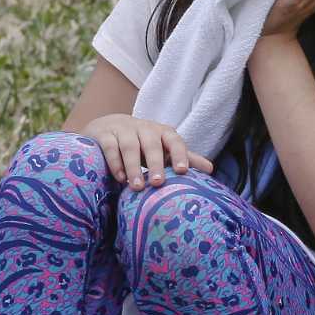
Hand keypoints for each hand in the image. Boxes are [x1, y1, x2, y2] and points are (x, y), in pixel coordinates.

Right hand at [80, 114, 213, 190]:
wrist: (108, 127)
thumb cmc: (143, 142)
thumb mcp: (164, 148)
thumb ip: (184, 157)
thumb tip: (210, 169)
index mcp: (162, 132)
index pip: (174, 141)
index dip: (179, 154)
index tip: (182, 171)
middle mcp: (144, 128)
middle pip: (151, 144)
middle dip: (155, 164)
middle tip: (157, 183)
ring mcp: (123, 129)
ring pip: (130, 146)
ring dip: (133, 167)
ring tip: (136, 187)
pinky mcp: (104, 134)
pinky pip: (110, 147)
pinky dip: (115, 163)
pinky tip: (120, 178)